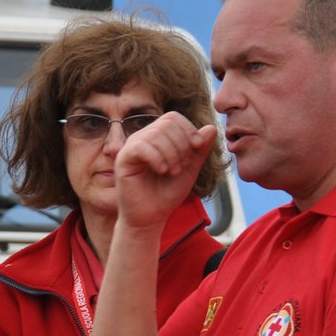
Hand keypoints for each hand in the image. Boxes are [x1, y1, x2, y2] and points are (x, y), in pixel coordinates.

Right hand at [113, 113, 217, 230]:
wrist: (152, 217)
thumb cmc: (167, 194)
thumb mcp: (190, 169)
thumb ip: (200, 150)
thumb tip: (211, 127)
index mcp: (157, 137)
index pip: (173, 118)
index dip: (188, 129)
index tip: (197, 147)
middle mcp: (143, 138)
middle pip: (166, 123)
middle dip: (181, 144)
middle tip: (182, 166)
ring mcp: (132, 147)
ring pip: (155, 134)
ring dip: (171, 154)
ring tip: (173, 172)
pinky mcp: (123, 159)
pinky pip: (141, 147)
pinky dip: (157, 158)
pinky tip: (162, 171)